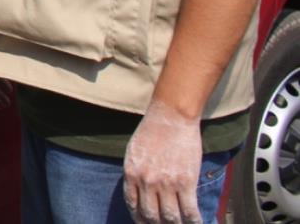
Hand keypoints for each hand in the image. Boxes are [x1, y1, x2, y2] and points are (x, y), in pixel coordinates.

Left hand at [123, 98, 202, 223]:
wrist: (171, 117)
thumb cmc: (152, 130)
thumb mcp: (134, 152)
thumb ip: (135, 172)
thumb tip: (139, 190)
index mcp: (131, 174)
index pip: (133, 205)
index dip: (139, 218)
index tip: (145, 222)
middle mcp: (147, 182)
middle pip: (151, 215)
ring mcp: (167, 183)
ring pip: (170, 217)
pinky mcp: (186, 182)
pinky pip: (190, 210)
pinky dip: (194, 220)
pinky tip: (197, 222)